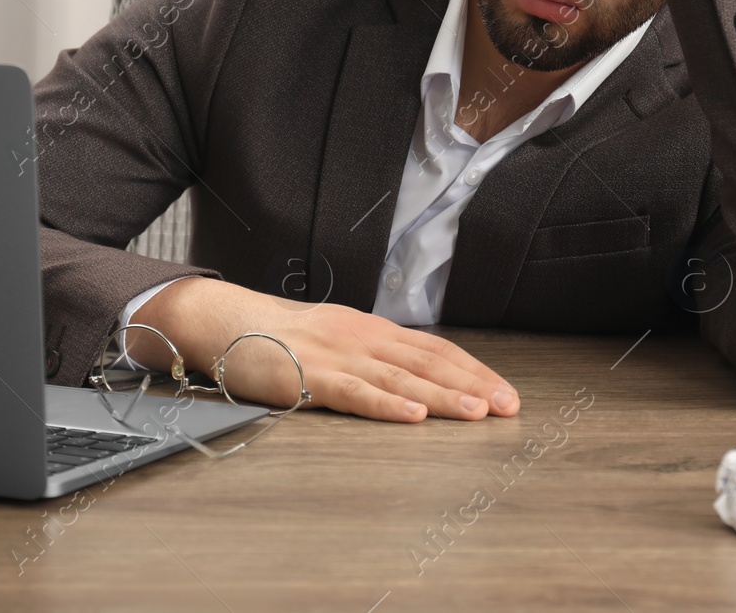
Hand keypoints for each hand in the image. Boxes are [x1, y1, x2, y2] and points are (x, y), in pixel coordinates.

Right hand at [132, 277, 520, 422]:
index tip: (504, 390)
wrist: (226, 320)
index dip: (473, 369)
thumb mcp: (339, 337)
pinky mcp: (310, 377)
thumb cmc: (280, 335)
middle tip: (509, 405)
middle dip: (473, 384)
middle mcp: (365, 339)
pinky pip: (356, 393)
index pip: (436, 348)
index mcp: (374, 330)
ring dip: (444, 396)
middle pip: (430, 361)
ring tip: (477, 412)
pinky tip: (414, 416)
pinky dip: (387, 404)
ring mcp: (339, 356)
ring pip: (402, 377)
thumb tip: (415, 372)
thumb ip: (375, 353)